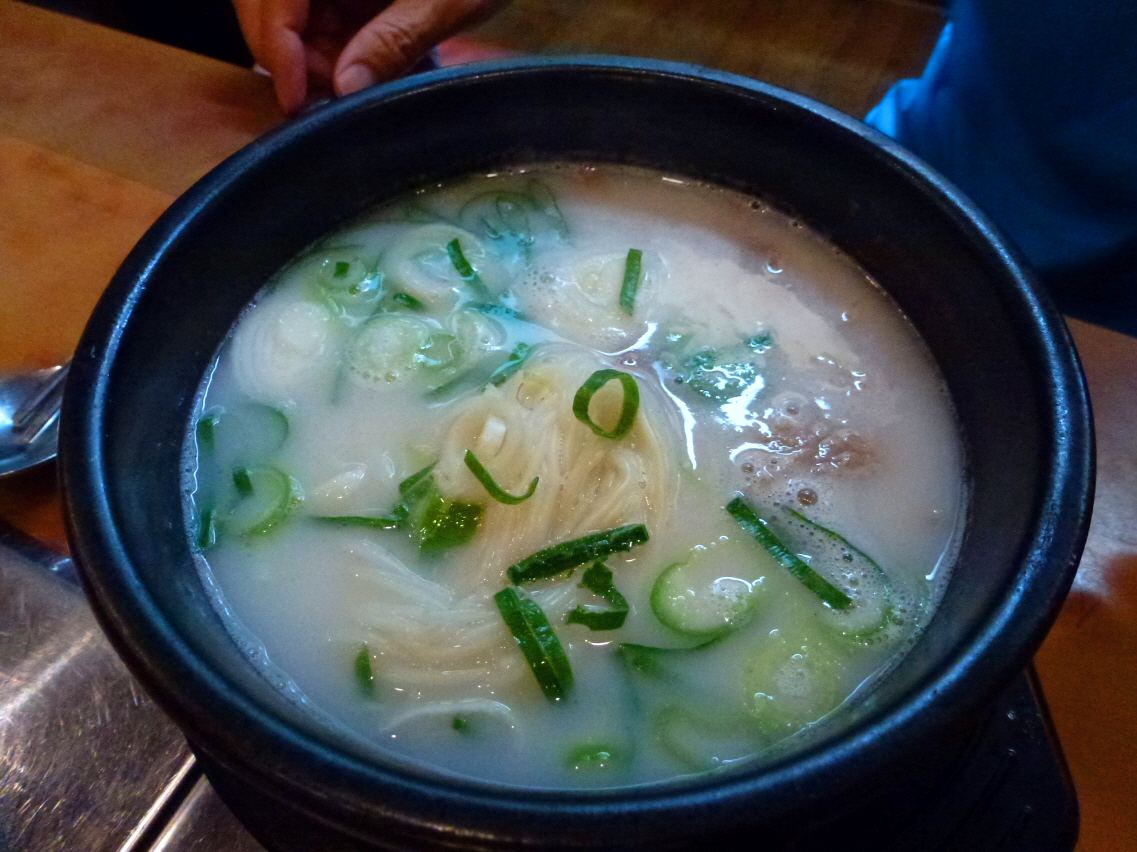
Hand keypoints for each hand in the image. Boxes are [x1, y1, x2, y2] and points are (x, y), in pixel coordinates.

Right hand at [234, 0, 506, 113]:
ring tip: (371, 80)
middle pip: (268, 8)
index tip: (298, 101)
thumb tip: (347, 87)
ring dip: (322, 57)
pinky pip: (323, 14)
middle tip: (343, 96)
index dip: (277, 52)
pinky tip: (378, 63)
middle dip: (298, 60)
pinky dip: (343, 44)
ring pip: (294, 17)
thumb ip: (395, 40)